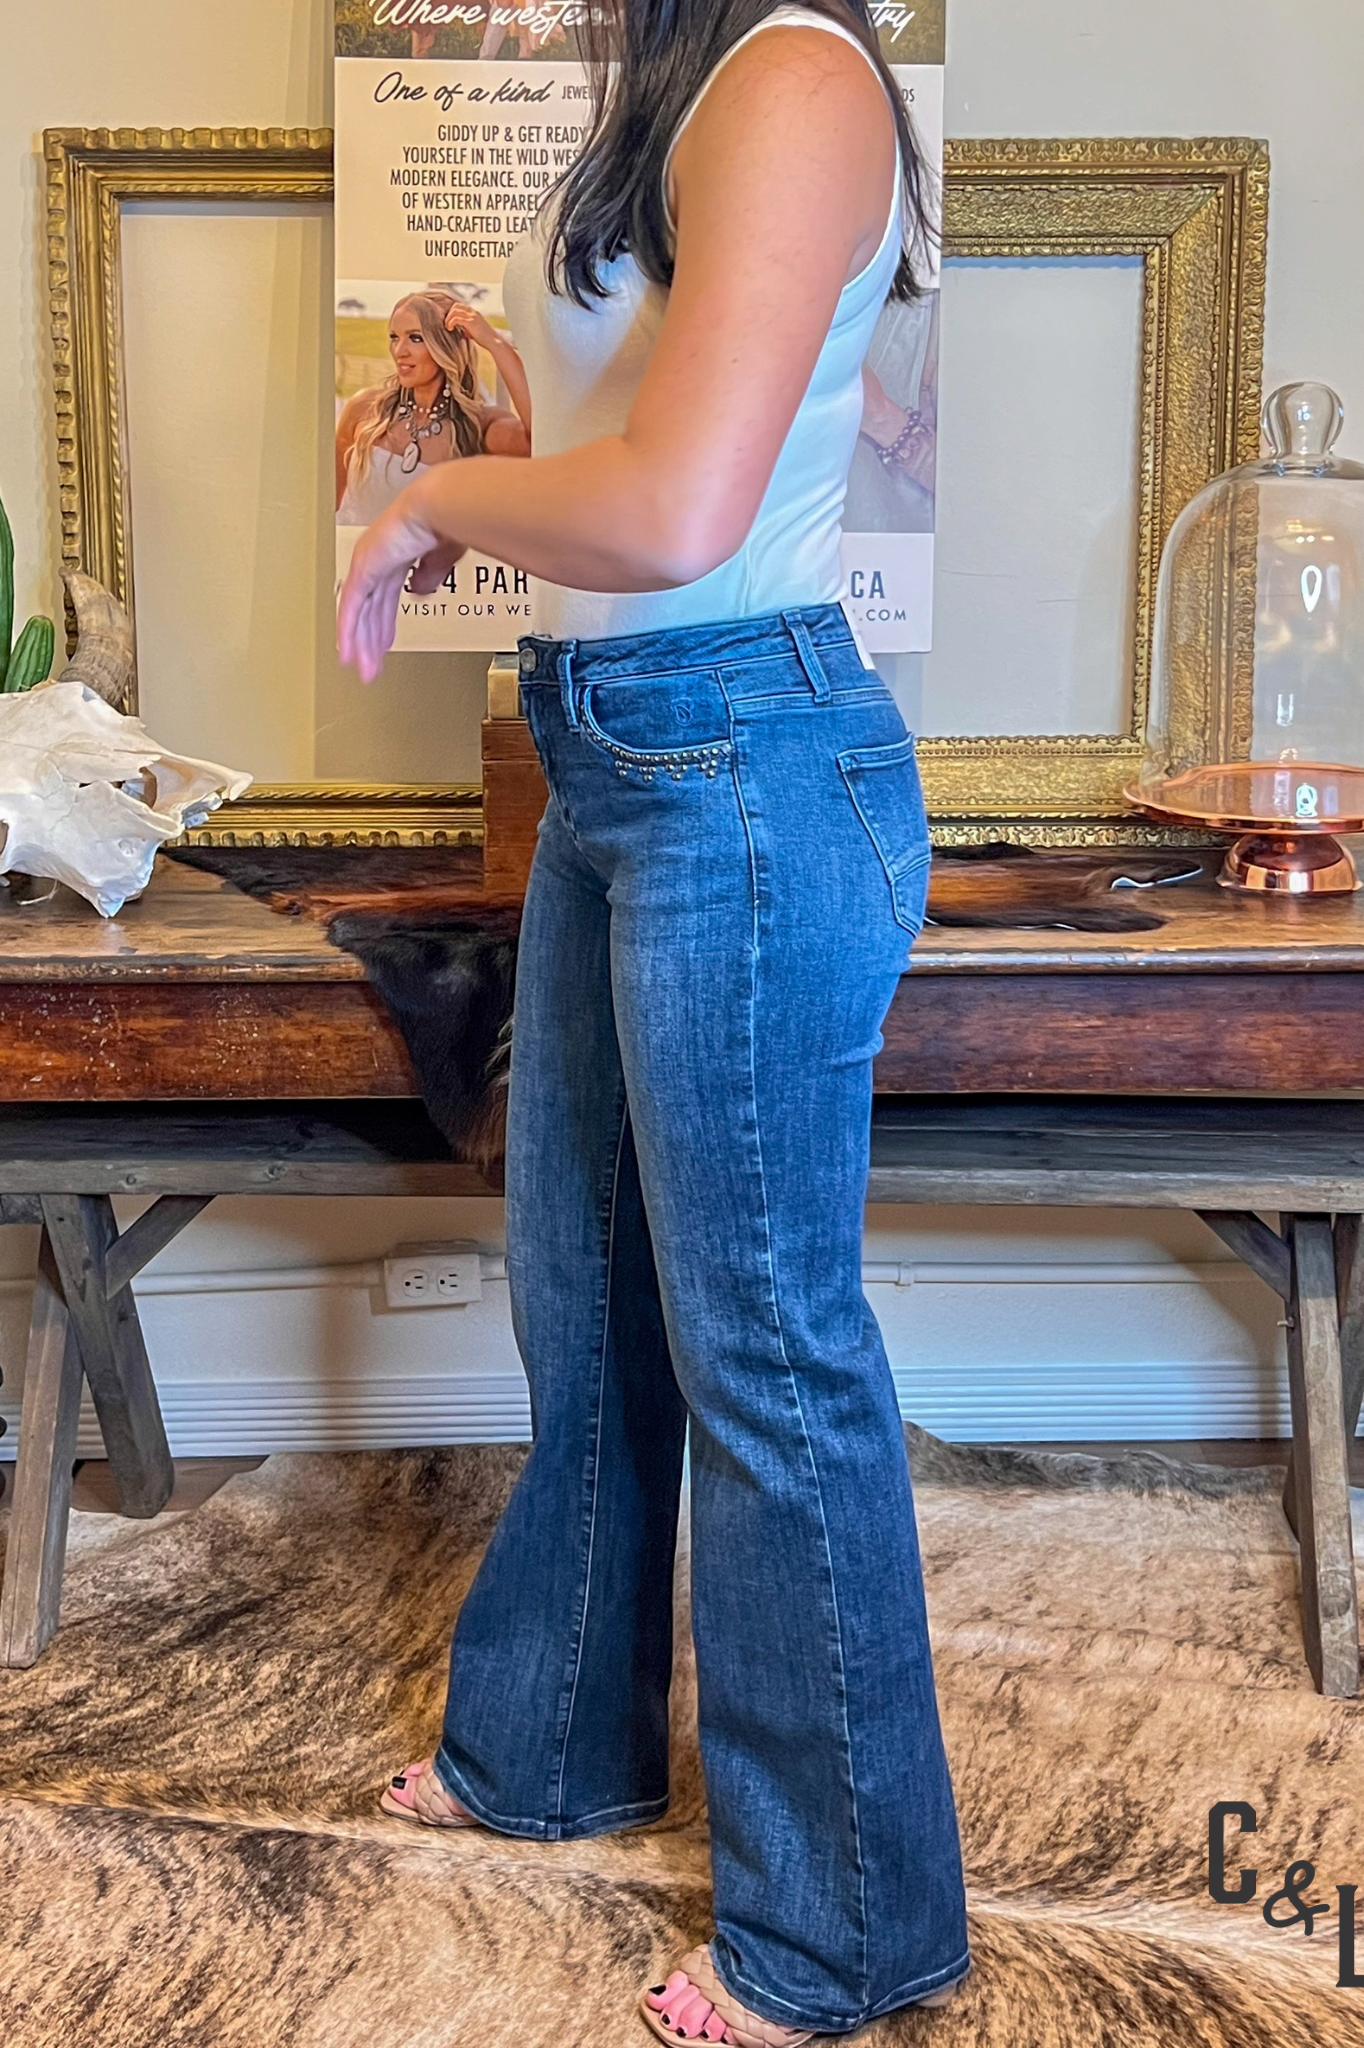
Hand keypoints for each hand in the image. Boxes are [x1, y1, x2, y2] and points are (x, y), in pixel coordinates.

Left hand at [337, 485, 465, 682]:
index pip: (385, 595)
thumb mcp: (443, 557)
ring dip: (361, 644)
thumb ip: (430, 575)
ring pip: (359, 613)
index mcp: (399, 551)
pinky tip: (347, 653)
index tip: (383, 643)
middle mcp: (379, 557)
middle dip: (371, 639)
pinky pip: (351, 607)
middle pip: (370, 608)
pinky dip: (349, 632)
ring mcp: (368, 562)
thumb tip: (419, 590)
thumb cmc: (450, 519)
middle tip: (370, 664)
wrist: (443, 505)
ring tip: (362, 668)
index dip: (383, 623)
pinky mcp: (364, 568)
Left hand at [444, 298, 498, 352]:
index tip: (450, 321)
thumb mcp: (476, 329)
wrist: (494, 342)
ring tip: (448, 327)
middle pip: (456, 305)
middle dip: (449, 314)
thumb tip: (461, 328)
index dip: (453, 311)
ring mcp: (472, 316)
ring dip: (448, 319)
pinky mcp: (470, 322)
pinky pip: (456, 319)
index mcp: (475, 313)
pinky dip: (450, 323)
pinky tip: (450, 329)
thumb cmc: (486, 339)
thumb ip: (468, 327)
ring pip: (454, 311)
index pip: (460, 306)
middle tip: (448, 324)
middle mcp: (473, 312)